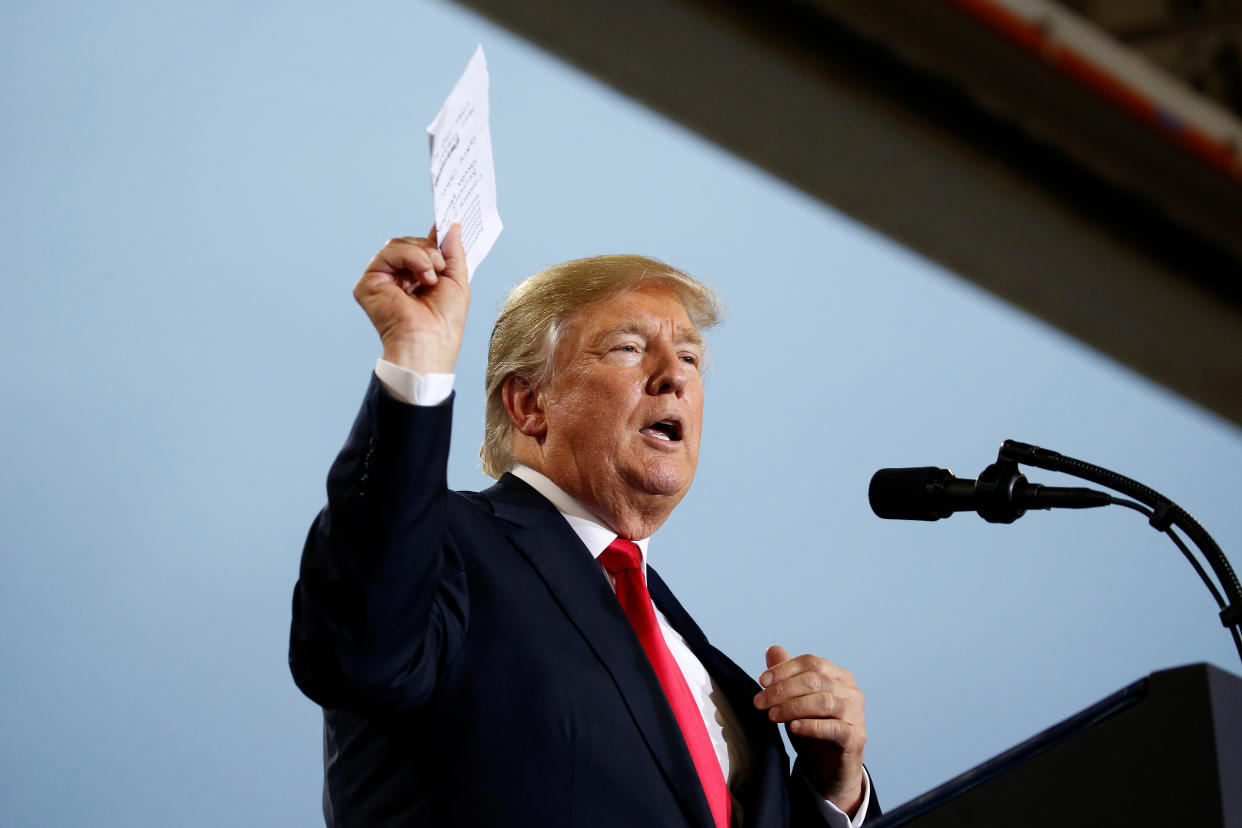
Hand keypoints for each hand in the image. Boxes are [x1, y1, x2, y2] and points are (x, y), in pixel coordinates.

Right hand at [352, 224, 469, 373]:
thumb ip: (453, 252)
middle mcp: (397, 279)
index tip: (446, 224)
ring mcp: (381, 280)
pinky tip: (422, 276)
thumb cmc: (445, 323)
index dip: (432, 238)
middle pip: (409, 243)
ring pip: (398, 244)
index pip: (420, 250)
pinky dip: (410, 257)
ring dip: (422, 254)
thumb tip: (451, 226)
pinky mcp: (369, 283)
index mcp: (416, 281)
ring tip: (432, 276)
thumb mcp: (457, 281)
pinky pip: (387, 253)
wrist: (430, 343)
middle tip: (441, 267)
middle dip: (430, 249)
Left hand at [753, 645, 866, 815]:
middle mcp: (851, 691)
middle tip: (760, 702)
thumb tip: (773, 650)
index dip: (784, 669)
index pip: (811, 662)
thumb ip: (787, 676)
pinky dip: (811, 726)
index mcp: (839, 676)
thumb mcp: (797, 700)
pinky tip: (793, 728)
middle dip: (782, 689)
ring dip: (793, 707)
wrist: (830, 768)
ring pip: (824, 702)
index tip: (762, 681)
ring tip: (772, 715)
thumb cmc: (813, 727)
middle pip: (815, 680)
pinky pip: (834, 728)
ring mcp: (856, 714)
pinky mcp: (855, 738)